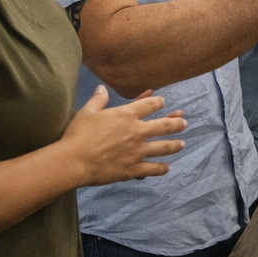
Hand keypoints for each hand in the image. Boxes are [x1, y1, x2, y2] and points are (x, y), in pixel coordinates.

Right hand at [62, 86, 186, 184]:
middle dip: (176, 123)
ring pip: (164, 147)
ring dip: (175, 145)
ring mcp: (138, 151)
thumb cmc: (77, 135)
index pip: (150, 104)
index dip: (158, 102)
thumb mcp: (87, 112)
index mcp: (126, 114)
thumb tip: (101, 88)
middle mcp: (137, 131)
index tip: (162, 102)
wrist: (73, 161)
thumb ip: (98, 100)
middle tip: (184, 123)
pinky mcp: (134, 168)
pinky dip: (162, 168)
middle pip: (164, 125)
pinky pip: (153, 168)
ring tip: (182, 143)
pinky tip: (167, 167)